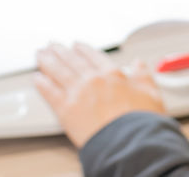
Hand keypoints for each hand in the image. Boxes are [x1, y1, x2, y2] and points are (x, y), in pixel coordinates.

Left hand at [34, 42, 165, 148]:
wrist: (128, 142)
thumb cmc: (140, 121)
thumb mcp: (150, 93)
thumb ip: (143, 76)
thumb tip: (140, 65)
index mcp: (112, 74)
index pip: (94, 56)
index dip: (83, 49)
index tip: (77, 46)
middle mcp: (92, 80)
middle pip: (72, 60)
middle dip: (60, 51)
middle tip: (52, 45)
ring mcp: (77, 93)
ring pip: (58, 71)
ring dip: (48, 61)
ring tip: (40, 55)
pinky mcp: (65, 110)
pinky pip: (50, 93)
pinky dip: (42, 84)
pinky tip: (37, 78)